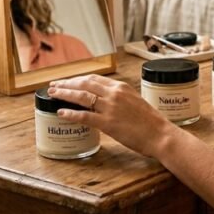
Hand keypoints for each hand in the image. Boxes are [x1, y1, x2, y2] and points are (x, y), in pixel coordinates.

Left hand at [47, 74, 174, 157]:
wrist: (161, 134)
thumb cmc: (151, 122)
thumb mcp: (135, 101)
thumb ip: (120, 98)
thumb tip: (105, 100)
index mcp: (121, 87)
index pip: (94, 78)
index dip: (77, 79)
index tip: (67, 81)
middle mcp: (114, 94)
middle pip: (84, 84)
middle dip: (67, 84)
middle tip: (53, 86)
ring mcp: (110, 108)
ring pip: (81, 97)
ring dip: (65, 94)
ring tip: (53, 95)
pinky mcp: (108, 123)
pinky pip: (85, 116)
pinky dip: (71, 113)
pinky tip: (62, 112)